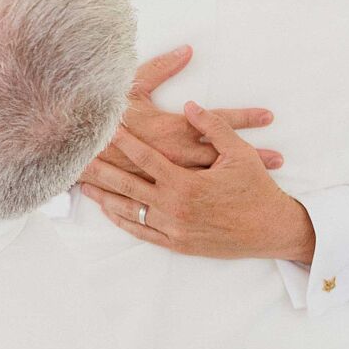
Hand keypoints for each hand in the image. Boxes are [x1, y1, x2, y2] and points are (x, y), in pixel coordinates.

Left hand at [82, 102, 315, 261]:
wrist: (271, 230)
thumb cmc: (257, 189)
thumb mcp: (239, 153)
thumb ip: (213, 127)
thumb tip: (191, 104)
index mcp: (185, 183)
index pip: (145, 159)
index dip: (124, 142)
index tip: (105, 129)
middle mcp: (174, 208)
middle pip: (126, 186)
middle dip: (100, 172)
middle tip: (77, 159)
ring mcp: (173, 228)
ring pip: (129, 211)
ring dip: (104, 197)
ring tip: (82, 184)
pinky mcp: (177, 244)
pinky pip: (142, 231)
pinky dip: (122, 219)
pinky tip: (109, 210)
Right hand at [86, 46, 282, 184]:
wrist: (75, 147)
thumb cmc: (104, 113)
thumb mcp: (131, 86)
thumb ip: (161, 68)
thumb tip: (188, 50)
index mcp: (170, 126)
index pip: (216, 120)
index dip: (244, 118)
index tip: (269, 117)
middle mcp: (173, 153)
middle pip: (221, 154)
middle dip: (251, 155)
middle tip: (280, 158)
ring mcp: (165, 174)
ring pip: (209, 176)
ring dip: (236, 176)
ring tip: (263, 178)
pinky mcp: (155, 189)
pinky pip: (188, 193)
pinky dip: (209, 193)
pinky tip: (224, 197)